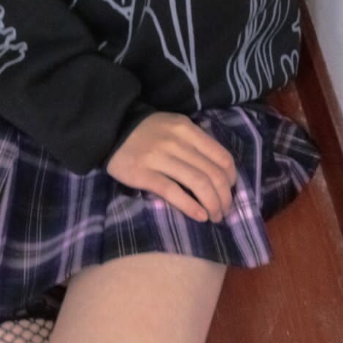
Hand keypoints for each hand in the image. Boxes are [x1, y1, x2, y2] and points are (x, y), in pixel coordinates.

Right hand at [105, 112, 237, 222]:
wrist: (111, 131)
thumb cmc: (148, 132)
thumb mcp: (175, 126)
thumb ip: (196, 140)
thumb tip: (221, 166)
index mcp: (187, 130)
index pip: (221, 156)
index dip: (231, 178)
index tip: (230, 190)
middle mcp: (176, 142)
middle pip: (212, 173)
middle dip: (224, 197)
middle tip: (224, 211)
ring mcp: (159, 158)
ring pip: (198, 183)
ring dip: (212, 204)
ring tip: (214, 216)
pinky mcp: (143, 174)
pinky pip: (173, 192)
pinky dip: (191, 206)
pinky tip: (200, 216)